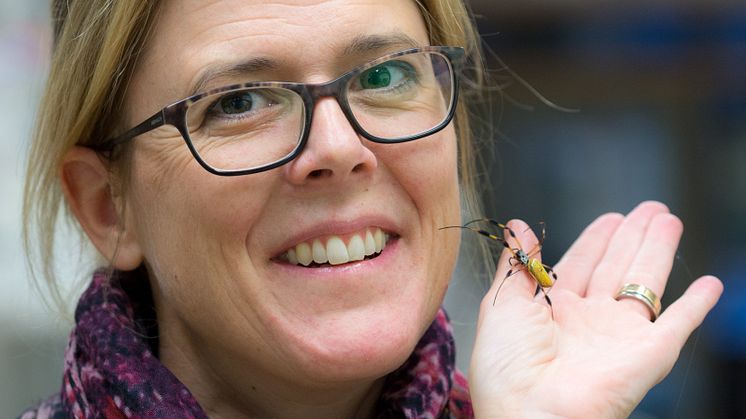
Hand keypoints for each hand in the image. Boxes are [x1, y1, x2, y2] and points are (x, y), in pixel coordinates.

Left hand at [468, 201, 722, 417]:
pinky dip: (697, 305)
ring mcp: (619, 336)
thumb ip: (516, 263)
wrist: (528, 411)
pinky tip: (711, 285)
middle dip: (633, 236)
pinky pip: (679, 324)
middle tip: (651, 208)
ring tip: (670, 221)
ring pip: (646, 283)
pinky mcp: (648, 354)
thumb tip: (518, 226)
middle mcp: (588, 320)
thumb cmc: (505, 365)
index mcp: (552, 309)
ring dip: (660, 251)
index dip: (596, 240)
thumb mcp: (501, 304)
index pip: (580, 264)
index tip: (611, 217)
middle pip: (617, 267)